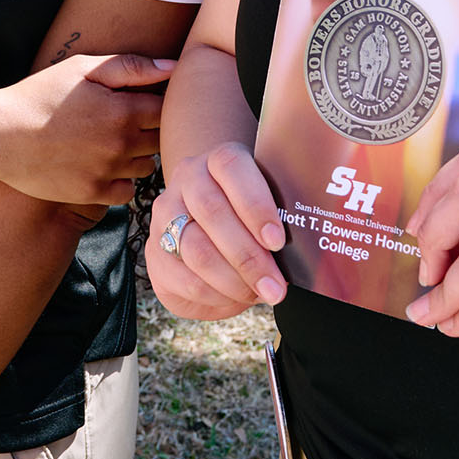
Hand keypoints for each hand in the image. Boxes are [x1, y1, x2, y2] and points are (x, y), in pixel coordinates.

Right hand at [0, 54, 172, 205]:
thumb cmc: (40, 95)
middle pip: (159, 139)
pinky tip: (102, 165)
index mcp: (122, 110)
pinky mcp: (92, 194)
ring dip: (136, 155)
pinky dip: (121, 180)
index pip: (165, 110)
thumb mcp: (81, 68)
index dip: (155, 102)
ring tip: (111, 143)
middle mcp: (121, 144)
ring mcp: (107, 172)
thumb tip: (173, 68)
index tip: (138, 100)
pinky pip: (127, 192)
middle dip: (147, 129)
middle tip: (122, 120)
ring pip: (146, 166)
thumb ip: (130, 67)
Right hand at [145, 140, 286, 318]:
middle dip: (249, 257)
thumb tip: (304, 255)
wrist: (206, 223)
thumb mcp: (264, 207)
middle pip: (213, 212)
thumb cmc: (248, 217)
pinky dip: (214, 294)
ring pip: (196, 248)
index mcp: (218, 160)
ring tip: (259, 294)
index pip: (232, 168)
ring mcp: (165, 214)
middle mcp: (188, 179)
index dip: (255, 205)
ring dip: (233, 280)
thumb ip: (277, 219)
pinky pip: (183, 277)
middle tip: (276, 286)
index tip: (278, 241)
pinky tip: (235, 298)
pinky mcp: (154, 252)